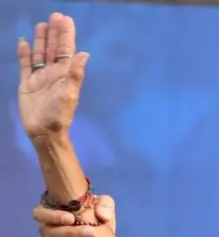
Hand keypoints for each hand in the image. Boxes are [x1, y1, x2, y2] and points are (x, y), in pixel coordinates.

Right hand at [17, 13, 88, 139]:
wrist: (43, 131)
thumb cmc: (59, 113)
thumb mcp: (69, 93)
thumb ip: (75, 73)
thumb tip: (85, 53)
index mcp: (64, 73)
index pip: (65, 50)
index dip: (66, 35)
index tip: (65, 19)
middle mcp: (53, 73)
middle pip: (52, 48)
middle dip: (54, 33)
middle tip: (54, 15)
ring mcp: (39, 77)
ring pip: (40, 54)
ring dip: (41, 40)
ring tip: (42, 25)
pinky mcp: (26, 83)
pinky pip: (25, 65)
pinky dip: (24, 54)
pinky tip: (24, 42)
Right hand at [34, 195, 116, 236]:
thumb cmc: (96, 217)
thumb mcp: (104, 205)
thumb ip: (105, 205)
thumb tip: (102, 215)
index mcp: (49, 212)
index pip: (40, 214)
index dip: (53, 217)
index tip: (71, 218)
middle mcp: (45, 231)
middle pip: (52, 234)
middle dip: (72, 234)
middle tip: (91, 233)